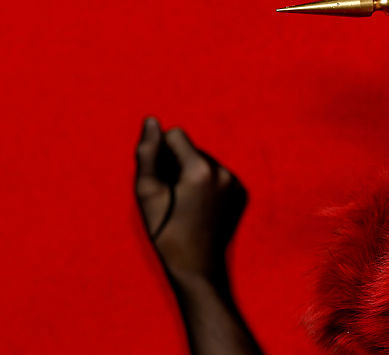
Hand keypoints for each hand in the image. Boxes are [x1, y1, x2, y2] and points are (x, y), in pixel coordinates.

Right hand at [135, 117, 247, 283]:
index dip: (162, 153)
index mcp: (201, 169)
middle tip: (171, 195)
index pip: (176, 135)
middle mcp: (224, 171)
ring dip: (191, 173)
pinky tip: (199, 206)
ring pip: (205, 160)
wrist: (197, 266)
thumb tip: (151, 121)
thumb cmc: (166, 231)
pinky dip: (206, 183)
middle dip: (177, 163)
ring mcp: (236, 182)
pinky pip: (218, 174)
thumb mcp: (147, 194)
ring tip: (184, 202)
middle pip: (192, 148)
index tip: (160, 179)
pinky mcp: (241, 192)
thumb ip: (148, 153)